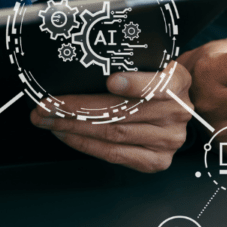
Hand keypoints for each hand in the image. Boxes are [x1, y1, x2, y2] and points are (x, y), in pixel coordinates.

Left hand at [29, 62, 191, 172]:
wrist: (175, 106)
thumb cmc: (153, 83)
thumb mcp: (151, 65)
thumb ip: (129, 65)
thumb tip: (83, 68)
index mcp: (178, 82)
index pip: (158, 85)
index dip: (134, 84)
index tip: (110, 81)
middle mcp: (178, 112)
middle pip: (122, 112)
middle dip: (77, 109)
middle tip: (48, 105)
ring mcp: (169, 140)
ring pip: (113, 134)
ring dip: (74, 128)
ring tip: (48, 120)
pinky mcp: (156, 161)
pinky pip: (114, 155)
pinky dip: (85, 144)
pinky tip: (67, 135)